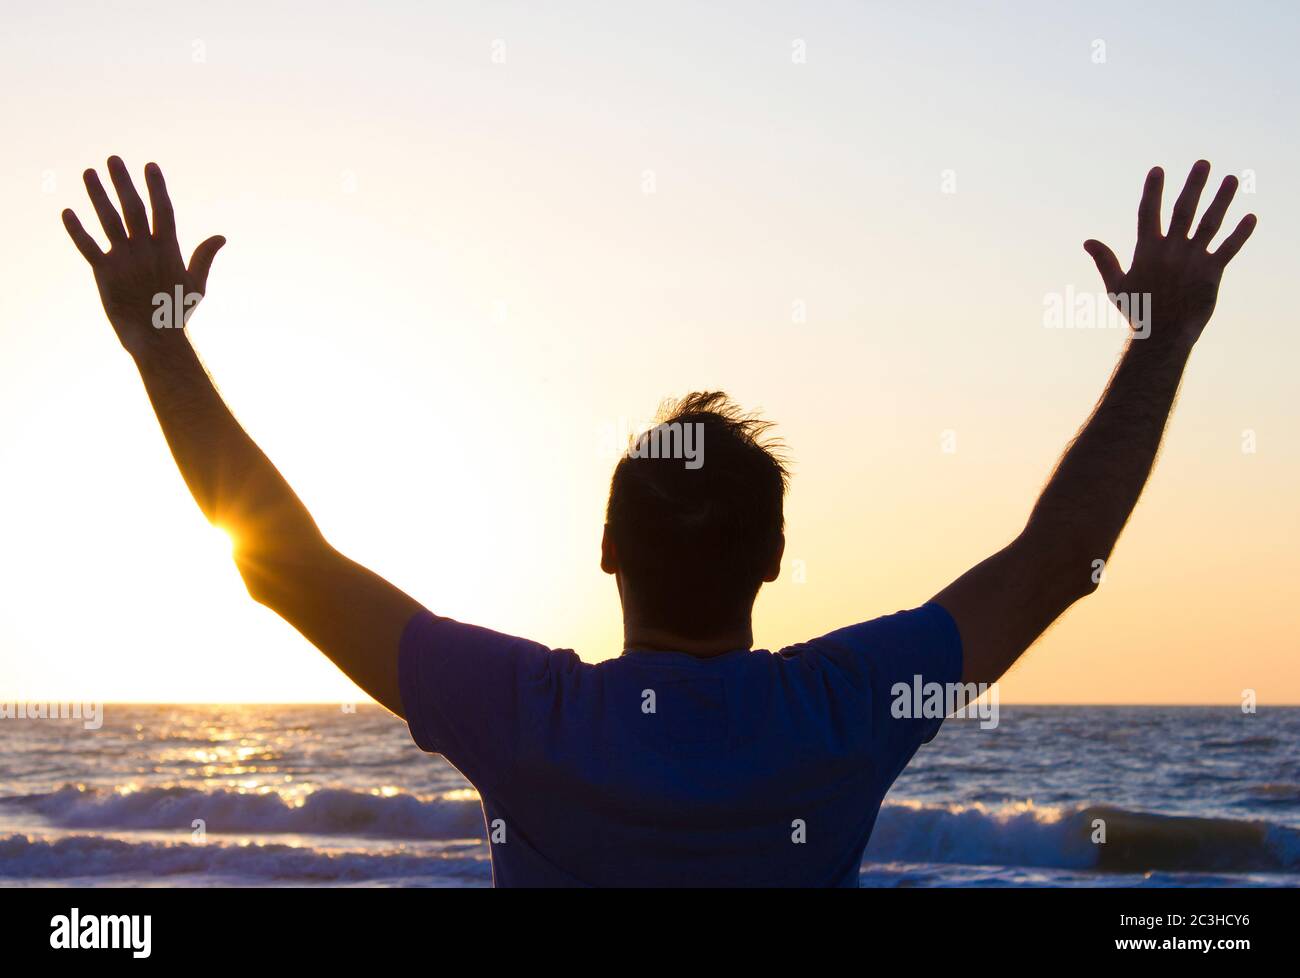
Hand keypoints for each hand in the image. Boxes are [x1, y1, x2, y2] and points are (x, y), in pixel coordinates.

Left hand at [62, 156, 224, 358]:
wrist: (158, 339)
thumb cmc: (178, 313)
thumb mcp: (196, 284)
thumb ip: (204, 257)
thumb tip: (221, 237)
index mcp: (168, 250)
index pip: (163, 210)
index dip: (156, 187)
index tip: (149, 166)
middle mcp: (146, 250)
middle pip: (133, 208)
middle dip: (123, 182)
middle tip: (113, 159)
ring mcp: (125, 261)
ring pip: (109, 221)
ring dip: (98, 195)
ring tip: (88, 173)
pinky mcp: (105, 273)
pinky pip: (88, 247)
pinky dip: (77, 230)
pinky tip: (67, 212)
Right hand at [1084, 160, 1255, 347]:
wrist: (1162, 335)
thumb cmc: (1137, 311)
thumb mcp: (1116, 285)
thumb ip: (1105, 260)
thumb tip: (1087, 241)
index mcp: (1147, 251)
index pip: (1148, 213)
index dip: (1152, 191)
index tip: (1157, 170)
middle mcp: (1171, 250)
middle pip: (1184, 210)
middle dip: (1194, 185)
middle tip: (1204, 163)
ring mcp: (1193, 259)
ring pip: (1210, 223)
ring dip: (1222, 200)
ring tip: (1232, 179)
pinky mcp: (1211, 272)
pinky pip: (1229, 248)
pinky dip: (1241, 233)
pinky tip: (1251, 217)